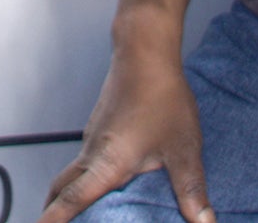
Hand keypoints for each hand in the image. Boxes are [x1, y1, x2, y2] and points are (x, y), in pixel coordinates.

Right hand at [39, 48, 212, 222]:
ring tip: (76, 212)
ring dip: (68, 193)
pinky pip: (84, 158)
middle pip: (62, 188)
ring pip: (72, 172)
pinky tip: (102, 178)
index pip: (72, 199)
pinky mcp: (100, 126)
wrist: (145, 53)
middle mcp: (93, 152)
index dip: (54, 219)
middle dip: (53, 210)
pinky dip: (82, 176)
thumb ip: (191, 189)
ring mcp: (93, 137)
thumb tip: (204, 222)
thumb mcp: (183, 149)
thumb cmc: (161, 97)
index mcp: (108, 164)